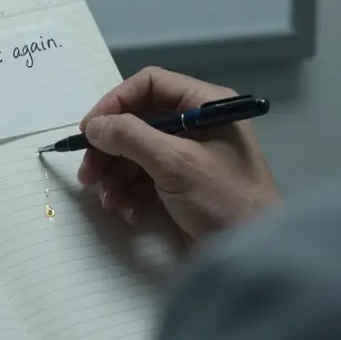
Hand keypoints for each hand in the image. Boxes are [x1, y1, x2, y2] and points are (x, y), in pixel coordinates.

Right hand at [77, 66, 280, 251]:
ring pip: (137, 153)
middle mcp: (198, 124)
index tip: (88, 130)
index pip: (150, 85)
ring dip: (116, 176)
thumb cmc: (222, 198)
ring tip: (107, 200)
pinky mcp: (184, 185)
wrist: (254, 254)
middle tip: (87, 174)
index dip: (115, 103)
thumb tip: (94, 126)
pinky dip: (131, 193)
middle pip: (139, 121)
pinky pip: (146, 178)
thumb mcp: (174, 163)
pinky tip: (128, 212)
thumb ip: (130, 137)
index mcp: (205, 104)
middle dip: (110, 149)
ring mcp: (190, 156)